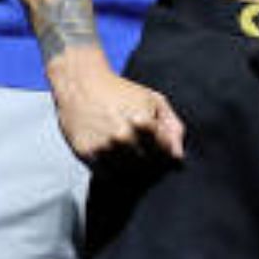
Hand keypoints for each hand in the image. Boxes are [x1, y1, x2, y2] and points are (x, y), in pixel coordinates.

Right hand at [47, 50, 185, 165]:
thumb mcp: (152, 99)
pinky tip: (111, 153)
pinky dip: (112, 169)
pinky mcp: (86, 154)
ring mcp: (103, 147)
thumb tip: (177, 156)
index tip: (157, 145)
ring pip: (127, 173)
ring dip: (130, 166)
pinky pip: (107, 174)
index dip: (164, 152)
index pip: (164, 154)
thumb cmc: (119, 91)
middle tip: (140, 147)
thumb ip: (171, 126)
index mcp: (143, 121)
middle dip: (149, 160)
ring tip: (125, 149)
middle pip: (147, 166)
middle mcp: (123, 136)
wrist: (80, 84)